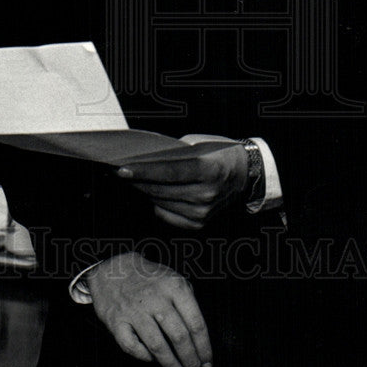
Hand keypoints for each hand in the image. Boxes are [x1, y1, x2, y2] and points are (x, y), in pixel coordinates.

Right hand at [86, 251, 212, 366]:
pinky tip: (153, 361)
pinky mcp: (116, 321)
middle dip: (191, 361)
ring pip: (158, 347)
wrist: (114, 269)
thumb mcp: (174, 278)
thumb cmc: (149, 278)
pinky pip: (132, 347)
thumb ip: (187, 301)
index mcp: (175, 288)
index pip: (196, 323)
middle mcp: (156, 299)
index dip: (204, 348)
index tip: (208, 364)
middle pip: (179, 337)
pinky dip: (144, 357)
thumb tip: (198, 335)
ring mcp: (135, 311)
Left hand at [117, 135, 247, 228]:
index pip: (169, 172)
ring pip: (161, 203)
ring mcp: (203, 212)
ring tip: (136, 180)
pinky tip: (155, 193)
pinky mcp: (199, 223)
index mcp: (209, 169)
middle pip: (161, 190)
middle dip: (138, 181)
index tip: (122, 169)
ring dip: (145, 192)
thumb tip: (145, 159)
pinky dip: (158, 203)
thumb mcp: (199, 143)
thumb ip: (174, 152)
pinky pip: (167, 215)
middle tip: (122, 172)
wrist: (244, 174)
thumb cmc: (219, 153)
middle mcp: (206, 194)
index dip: (144, 171)